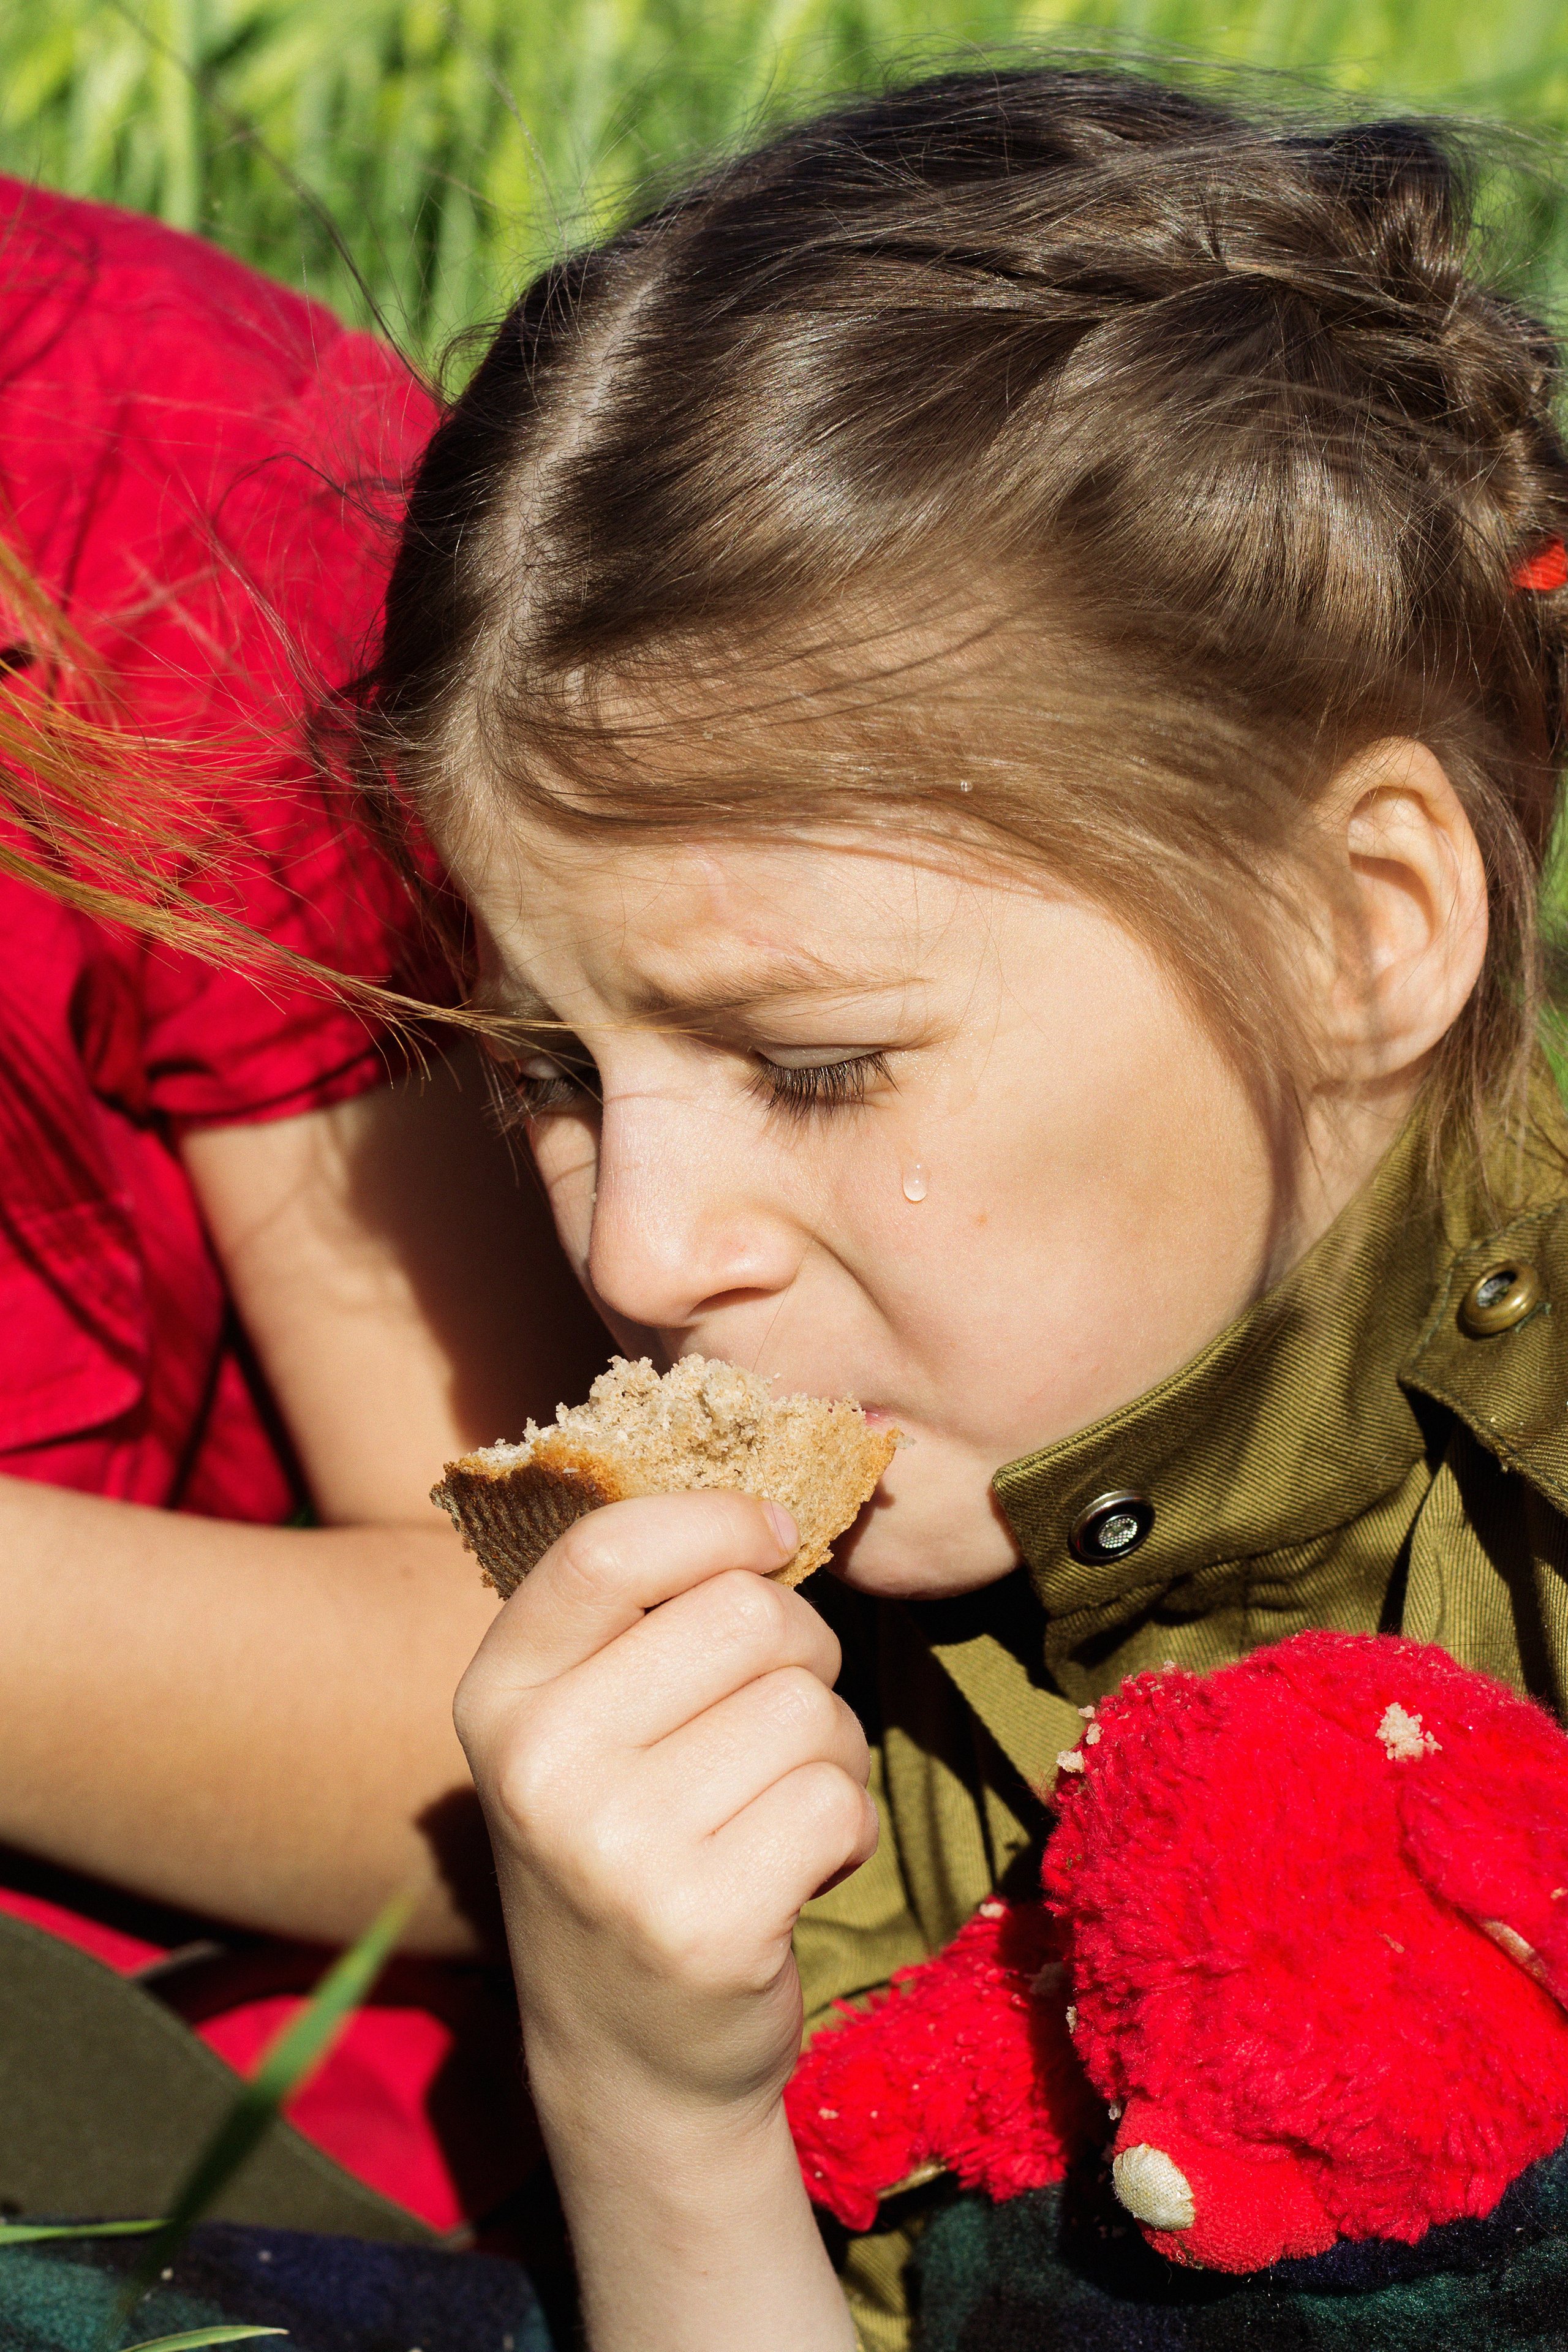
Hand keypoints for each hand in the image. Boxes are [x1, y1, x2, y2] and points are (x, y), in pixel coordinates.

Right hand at [454, 1491, 878, 2132]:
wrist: (629, 2054)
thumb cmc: (631, 1847)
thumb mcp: (588, 1726)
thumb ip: (644, 1616)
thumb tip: (773, 1510)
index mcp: (498, 1695)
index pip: (609, 1547)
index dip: (719, 1521)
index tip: (775, 1536)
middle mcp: (540, 1766)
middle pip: (746, 1614)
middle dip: (801, 1652)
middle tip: (771, 1722)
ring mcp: (614, 1852)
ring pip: (810, 1707)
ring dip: (830, 1749)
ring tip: (772, 1807)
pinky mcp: (701, 1926)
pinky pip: (838, 1800)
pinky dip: (845, 1827)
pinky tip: (793, 1870)